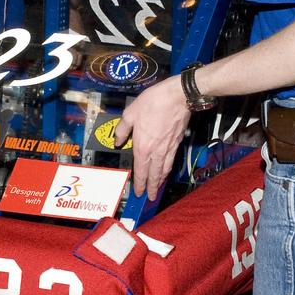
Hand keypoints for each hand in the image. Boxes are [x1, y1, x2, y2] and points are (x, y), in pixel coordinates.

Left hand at [113, 76, 190, 199]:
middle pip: (153, 175)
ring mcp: (168, 148)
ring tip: (157, 188)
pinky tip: (166, 170)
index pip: (140, 170)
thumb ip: (122, 129)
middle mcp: (156, 151)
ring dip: (160, 181)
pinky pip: (171, 161)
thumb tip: (117, 141)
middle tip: (149, 198)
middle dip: (151, 188)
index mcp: (142, 146)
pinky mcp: (177, 142)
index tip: (138, 192)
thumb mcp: (130, 113)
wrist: (178, 97)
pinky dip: (168, 169)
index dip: (139, 183)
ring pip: (164, 170)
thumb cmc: (153, 102)